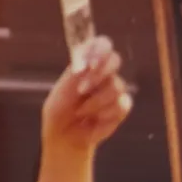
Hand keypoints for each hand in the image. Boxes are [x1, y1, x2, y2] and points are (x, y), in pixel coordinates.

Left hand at [42, 36, 132, 153]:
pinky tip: (94, 121)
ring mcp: (114, 89)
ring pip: (116, 86)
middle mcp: (103, 73)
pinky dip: (105, 115)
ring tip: (80, 112)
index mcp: (86, 63)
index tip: (89, 64)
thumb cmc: (59, 111)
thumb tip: (87, 64)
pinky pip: (122, 105)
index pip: (101, 44)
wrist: (65, 136)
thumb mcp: (61, 93)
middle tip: (81, 90)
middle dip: (98, 75)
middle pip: (115, 59)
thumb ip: (74, 77)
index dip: (100, 50)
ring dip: (95, 102)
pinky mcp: (122, 106)